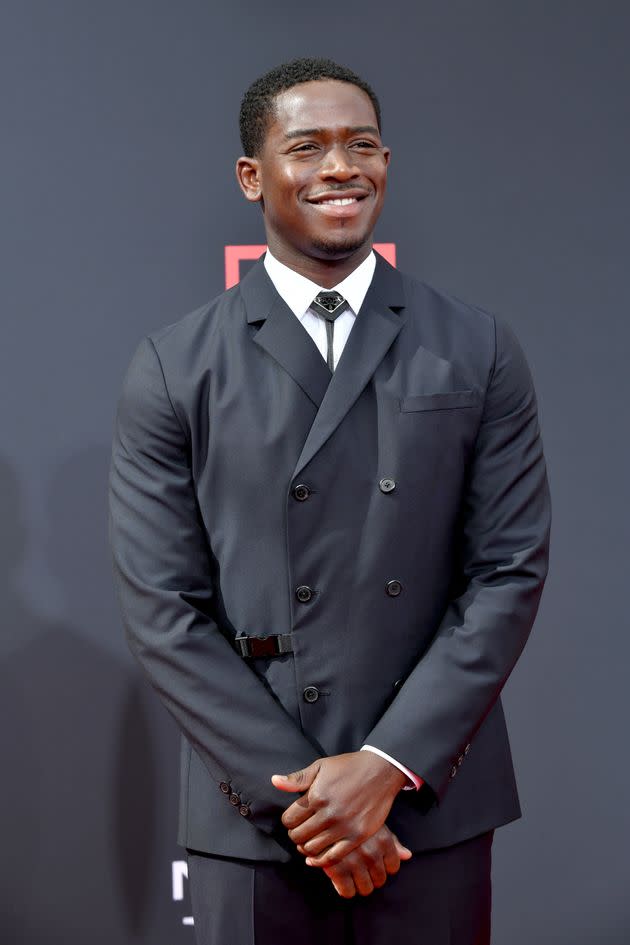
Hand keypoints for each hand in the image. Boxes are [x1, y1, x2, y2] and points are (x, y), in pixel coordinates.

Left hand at [271, 751, 408, 865]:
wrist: (380, 771)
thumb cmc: (348, 767)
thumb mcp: (321, 766)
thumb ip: (297, 778)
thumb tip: (274, 781)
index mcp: (316, 796)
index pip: (289, 819)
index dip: (288, 821)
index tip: (293, 819)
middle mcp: (328, 813)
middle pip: (299, 836)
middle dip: (295, 834)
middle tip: (300, 831)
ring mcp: (343, 826)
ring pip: (313, 848)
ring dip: (306, 847)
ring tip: (309, 840)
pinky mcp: (357, 836)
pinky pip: (332, 857)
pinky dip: (320, 860)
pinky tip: (316, 857)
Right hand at [321, 825, 411, 897]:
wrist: (320, 814)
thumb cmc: (350, 817)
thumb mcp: (373, 823)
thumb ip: (391, 840)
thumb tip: (408, 856)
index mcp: (383, 839)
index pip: (394, 867)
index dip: (383, 866)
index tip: (373, 861)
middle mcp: (372, 852)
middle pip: (380, 881)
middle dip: (371, 876)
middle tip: (359, 866)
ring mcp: (355, 862)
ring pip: (366, 889)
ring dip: (358, 883)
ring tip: (350, 871)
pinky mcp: (337, 870)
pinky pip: (348, 892)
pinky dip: (344, 888)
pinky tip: (339, 876)